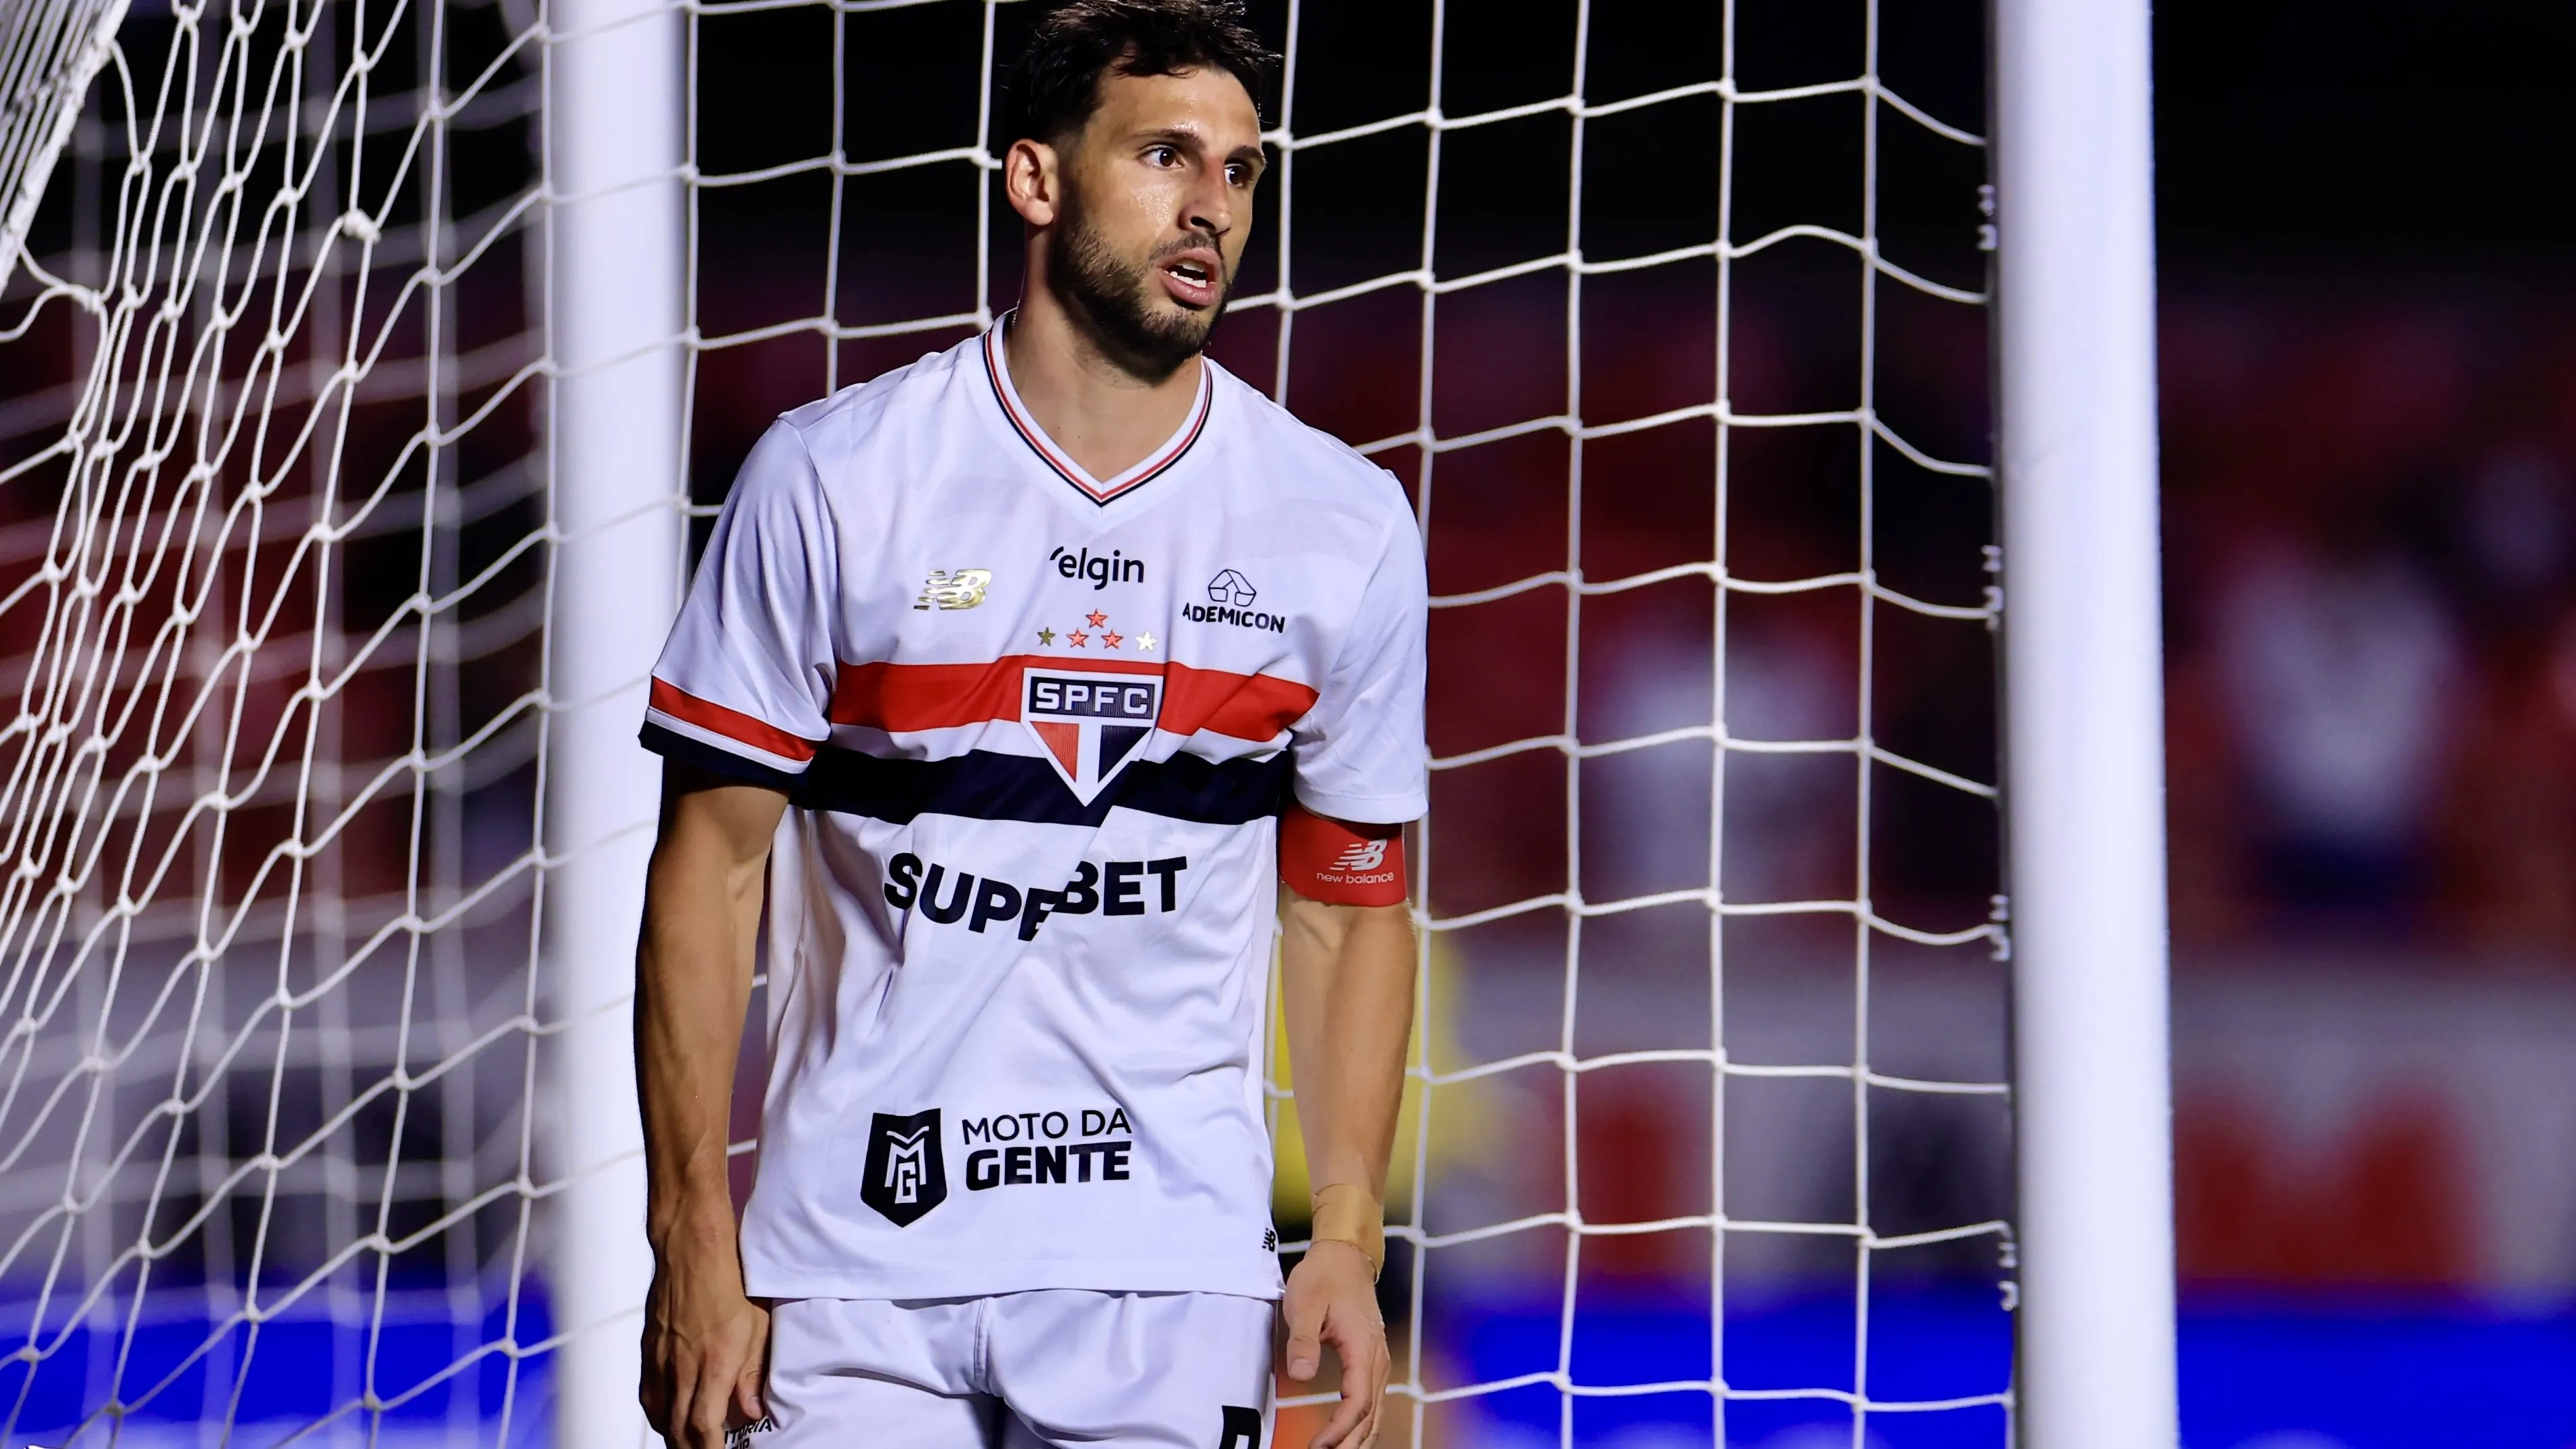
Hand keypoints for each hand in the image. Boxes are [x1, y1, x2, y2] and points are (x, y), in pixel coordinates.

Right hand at [640, 1229, 770, 1448]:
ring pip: (660, 1416)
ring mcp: (660, 1361)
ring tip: (689, 1442)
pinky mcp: (648, 1352)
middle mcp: (682, 1369)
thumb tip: (751, 1411)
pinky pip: (649, 1396)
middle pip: (677, 1431)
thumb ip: (752, 1374)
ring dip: (674, 1435)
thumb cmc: (729, 1281)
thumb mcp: (757, 1328)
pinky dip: (659, 1413)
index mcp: (713, 1366)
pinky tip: (669, 1416)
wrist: (691, 1250)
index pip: (703, 1428)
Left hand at [1281, 1241, 1387, 1448]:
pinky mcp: (1371, 1361)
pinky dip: (1361, 1425)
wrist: (1344, 1257)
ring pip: (1374, 1412)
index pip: (1357, 1402)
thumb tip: (1300, 1375)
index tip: (1317, 1445)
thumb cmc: (1324, 1278)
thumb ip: (1303, 1340)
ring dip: (1356, 1439)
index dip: (1338, 1429)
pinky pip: (1371, 1401)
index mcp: (1363, 1349)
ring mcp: (1377, 1361)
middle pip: (1369, 1415)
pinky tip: (1347, 1438)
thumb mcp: (1305, 1303)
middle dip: (1348, 1444)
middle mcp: (1377, 1360)